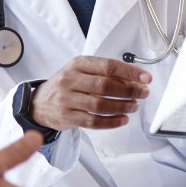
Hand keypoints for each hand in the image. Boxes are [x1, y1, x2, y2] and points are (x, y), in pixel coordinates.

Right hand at [29, 56, 151, 131]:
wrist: (39, 102)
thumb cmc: (66, 85)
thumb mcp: (80, 71)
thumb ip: (103, 73)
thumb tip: (133, 79)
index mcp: (78, 64)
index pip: (108, 66)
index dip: (130, 72)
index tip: (145, 78)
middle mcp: (71, 80)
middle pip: (105, 85)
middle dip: (129, 90)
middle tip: (143, 93)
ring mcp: (67, 99)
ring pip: (100, 105)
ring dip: (121, 106)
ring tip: (133, 106)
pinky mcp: (67, 116)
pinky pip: (93, 121)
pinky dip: (111, 122)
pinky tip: (122, 119)